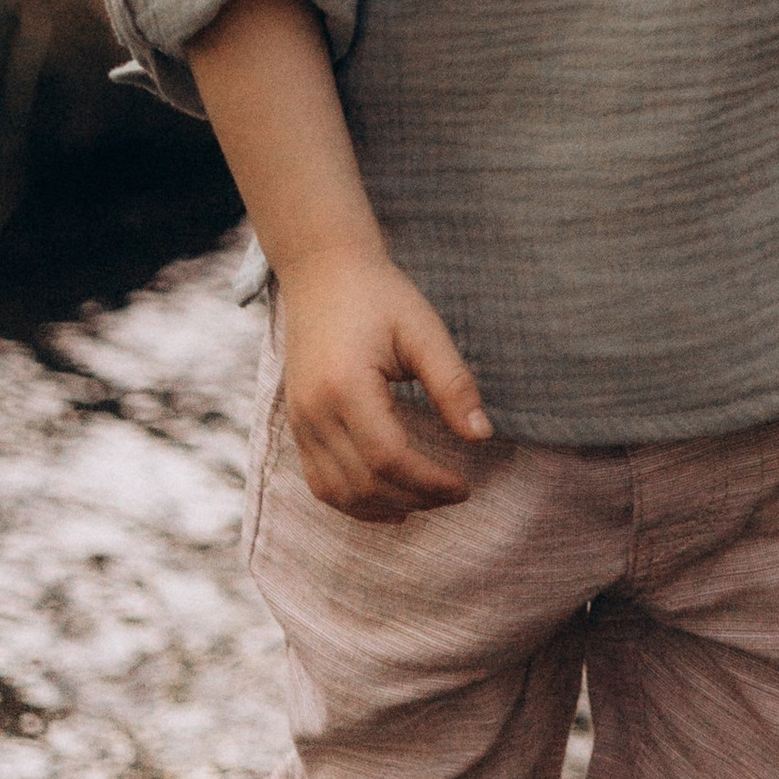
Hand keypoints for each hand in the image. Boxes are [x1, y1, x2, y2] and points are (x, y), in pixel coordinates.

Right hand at [279, 244, 493, 524]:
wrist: (323, 271)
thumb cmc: (378, 295)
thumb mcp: (424, 330)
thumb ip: (452, 383)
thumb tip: (482, 435)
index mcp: (345, 387)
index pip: (389, 459)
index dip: (429, 482)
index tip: (464, 486)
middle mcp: (314, 412)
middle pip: (364, 483)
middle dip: (414, 498)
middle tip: (454, 494)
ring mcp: (300, 420)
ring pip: (337, 492)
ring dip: (383, 507)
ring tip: (426, 502)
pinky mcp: (297, 423)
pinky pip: (319, 481)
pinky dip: (353, 501)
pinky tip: (388, 501)